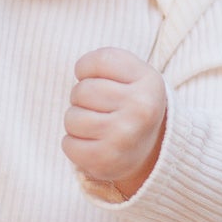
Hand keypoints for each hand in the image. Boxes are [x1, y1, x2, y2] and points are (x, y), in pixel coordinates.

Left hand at [63, 47, 166, 198]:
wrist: (153, 151)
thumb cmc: (133, 104)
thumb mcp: (134, 74)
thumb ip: (106, 62)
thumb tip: (80, 71)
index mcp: (149, 82)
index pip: (100, 60)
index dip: (88, 68)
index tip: (98, 79)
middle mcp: (140, 109)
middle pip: (82, 90)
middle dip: (82, 98)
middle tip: (100, 108)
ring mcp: (123, 137)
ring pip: (72, 117)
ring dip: (77, 121)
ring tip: (97, 126)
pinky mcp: (105, 161)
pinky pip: (68, 144)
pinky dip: (73, 144)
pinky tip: (93, 144)